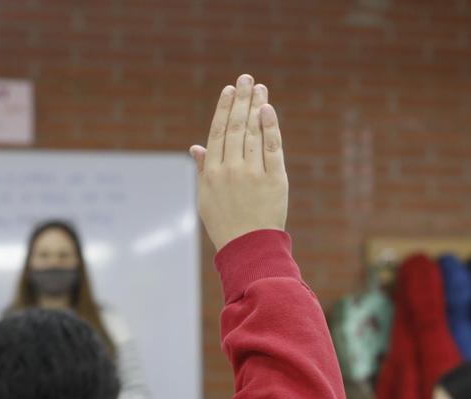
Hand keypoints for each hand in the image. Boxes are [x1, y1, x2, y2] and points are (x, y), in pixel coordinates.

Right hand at [189, 73, 287, 250]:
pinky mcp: (274, 180)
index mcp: (212, 172)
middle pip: (236, 127)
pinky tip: (268, 110)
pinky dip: (270, 127)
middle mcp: (231, 169)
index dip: (224, 109)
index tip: (229, 90)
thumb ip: (203, 170)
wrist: (248, 248)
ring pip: (254, 133)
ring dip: (257, 107)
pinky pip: (273, 148)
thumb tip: (195, 147)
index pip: (218, 132)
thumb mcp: (206, 198)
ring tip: (260, 89)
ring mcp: (253, 174)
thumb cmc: (225, 224)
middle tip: (247, 79)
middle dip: (241, 100)